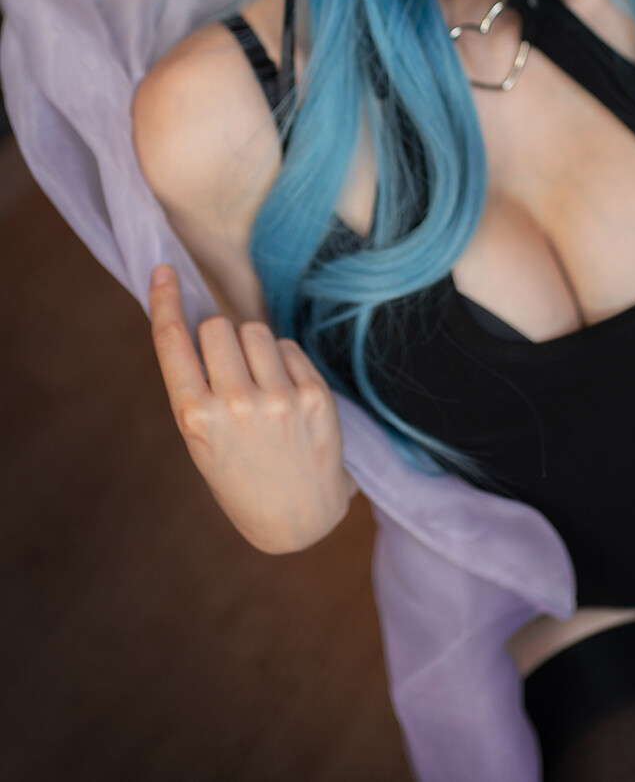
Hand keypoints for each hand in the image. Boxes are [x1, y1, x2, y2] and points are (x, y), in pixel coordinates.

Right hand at [149, 266, 355, 551]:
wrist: (296, 519)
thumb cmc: (240, 473)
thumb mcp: (203, 440)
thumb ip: (198, 386)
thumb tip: (203, 324)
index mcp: (196, 418)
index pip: (174, 342)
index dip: (166, 302)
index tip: (164, 271)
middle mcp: (236, 404)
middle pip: (217, 326)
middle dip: (219, 339)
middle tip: (228, 371)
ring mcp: (279, 398)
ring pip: (254, 331)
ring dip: (253, 349)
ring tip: (259, 388)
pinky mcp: (314, 394)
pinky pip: (288, 347)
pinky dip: (283, 362)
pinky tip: (286, 396)